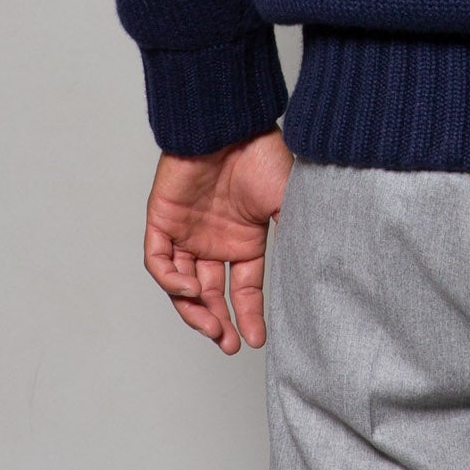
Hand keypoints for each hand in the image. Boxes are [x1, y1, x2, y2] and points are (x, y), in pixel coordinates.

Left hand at [142, 125, 293, 352]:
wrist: (230, 125)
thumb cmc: (263, 156)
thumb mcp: (288, 204)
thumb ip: (294, 239)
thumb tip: (309, 279)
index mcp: (244, 239)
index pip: (244, 288)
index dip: (249, 315)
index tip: (257, 340)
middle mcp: (215, 241)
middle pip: (211, 294)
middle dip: (219, 322)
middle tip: (228, 344)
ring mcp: (187, 232)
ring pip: (183, 286)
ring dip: (194, 311)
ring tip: (211, 326)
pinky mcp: (162, 221)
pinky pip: (160, 263)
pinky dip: (172, 282)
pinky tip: (190, 291)